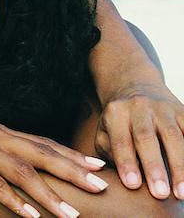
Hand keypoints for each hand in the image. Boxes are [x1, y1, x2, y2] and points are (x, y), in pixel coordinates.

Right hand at [0, 111, 108, 217]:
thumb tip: (6, 163)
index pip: (41, 142)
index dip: (70, 154)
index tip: (96, 164)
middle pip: (41, 154)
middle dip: (73, 171)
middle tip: (101, 185)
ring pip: (23, 172)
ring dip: (50, 195)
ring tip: (72, 215)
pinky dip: (14, 201)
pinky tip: (30, 216)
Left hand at [95, 80, 183, 199]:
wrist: (135, 86)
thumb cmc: (118, 122)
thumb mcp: (105, 132)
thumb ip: (109, 152)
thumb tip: (125, 174)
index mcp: (116, 112)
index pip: (121, 140)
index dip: (126, 163)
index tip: (132, 185)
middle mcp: (140, 107)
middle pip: (147, 138)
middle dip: (154, 167)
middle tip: (160, 194)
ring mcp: (164, 108)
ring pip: (174, 137)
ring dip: (180, 167)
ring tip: (181, 193)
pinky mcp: (183, 111)